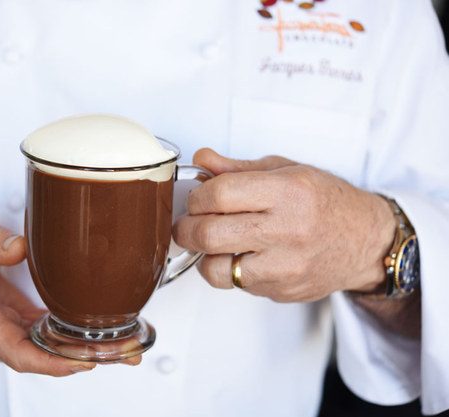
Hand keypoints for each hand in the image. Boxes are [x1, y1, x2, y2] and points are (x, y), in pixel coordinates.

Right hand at [0, 211, 140, 375]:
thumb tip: (21, 249)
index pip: (17, 352)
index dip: (52, 361)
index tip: (83, 362)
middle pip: (43, 359)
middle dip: (85, 359)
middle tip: (126, 351)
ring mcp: (10, 337)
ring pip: (51, 354)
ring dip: (89, 354)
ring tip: (129, 347)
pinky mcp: (22, 330)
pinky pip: (52, 342)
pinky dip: (79, 342)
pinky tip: (107, 339)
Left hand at [173, 149, 395, 301]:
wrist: (367, 241)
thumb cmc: (327, 201)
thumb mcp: (288, 170)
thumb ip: (239, 168)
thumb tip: (202, 161)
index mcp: (288, 192)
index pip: (220, 194)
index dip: (197, 197)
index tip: (196, 198)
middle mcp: (288, 230)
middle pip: (210, 234)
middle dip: (187, 229)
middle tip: (188, 224)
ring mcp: (286, 266)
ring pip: (216, 269)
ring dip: (204, 256)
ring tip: (211, 243)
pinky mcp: (283, 291)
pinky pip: (238, 285)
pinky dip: (229, 271)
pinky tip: (241, 256)